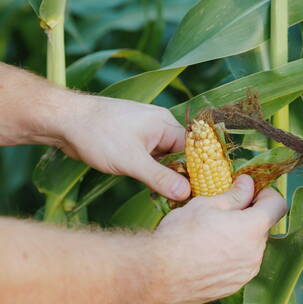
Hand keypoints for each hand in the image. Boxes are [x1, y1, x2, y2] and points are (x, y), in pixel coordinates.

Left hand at [56, 93, 190, 200]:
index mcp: (165, 124)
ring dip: (165, 176)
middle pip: (180, 155)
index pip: (192, 148)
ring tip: (169, 198)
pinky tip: (153, 188)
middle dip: (181, 176)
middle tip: (184, 200)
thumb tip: (186, 192)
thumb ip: (160, 177)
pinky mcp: (132, 143)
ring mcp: (145, 135)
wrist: (63, 121)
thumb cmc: (98, 134)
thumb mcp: (132, 160)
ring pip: (165, 159)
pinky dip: (152, 173)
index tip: (201, 192)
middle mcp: (159, 127)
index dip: (198, 170)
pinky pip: (151, 159)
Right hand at [151, 175, 286, 303]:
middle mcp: (255, 253)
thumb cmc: (180, 236)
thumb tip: (247, 184)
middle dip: (248, 215)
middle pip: (262, 226)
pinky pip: (240, 263)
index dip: (266, 193)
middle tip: (225, 209)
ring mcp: (246, 272)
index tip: (251, 190)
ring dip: (239, 236)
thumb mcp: (207, 204)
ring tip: (212, 231)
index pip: (277, 205)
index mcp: (253, 228)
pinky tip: (208, 249)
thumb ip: (234, 195)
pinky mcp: (234, 284)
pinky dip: (231, 254)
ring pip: (251, 245)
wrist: (158, 274)